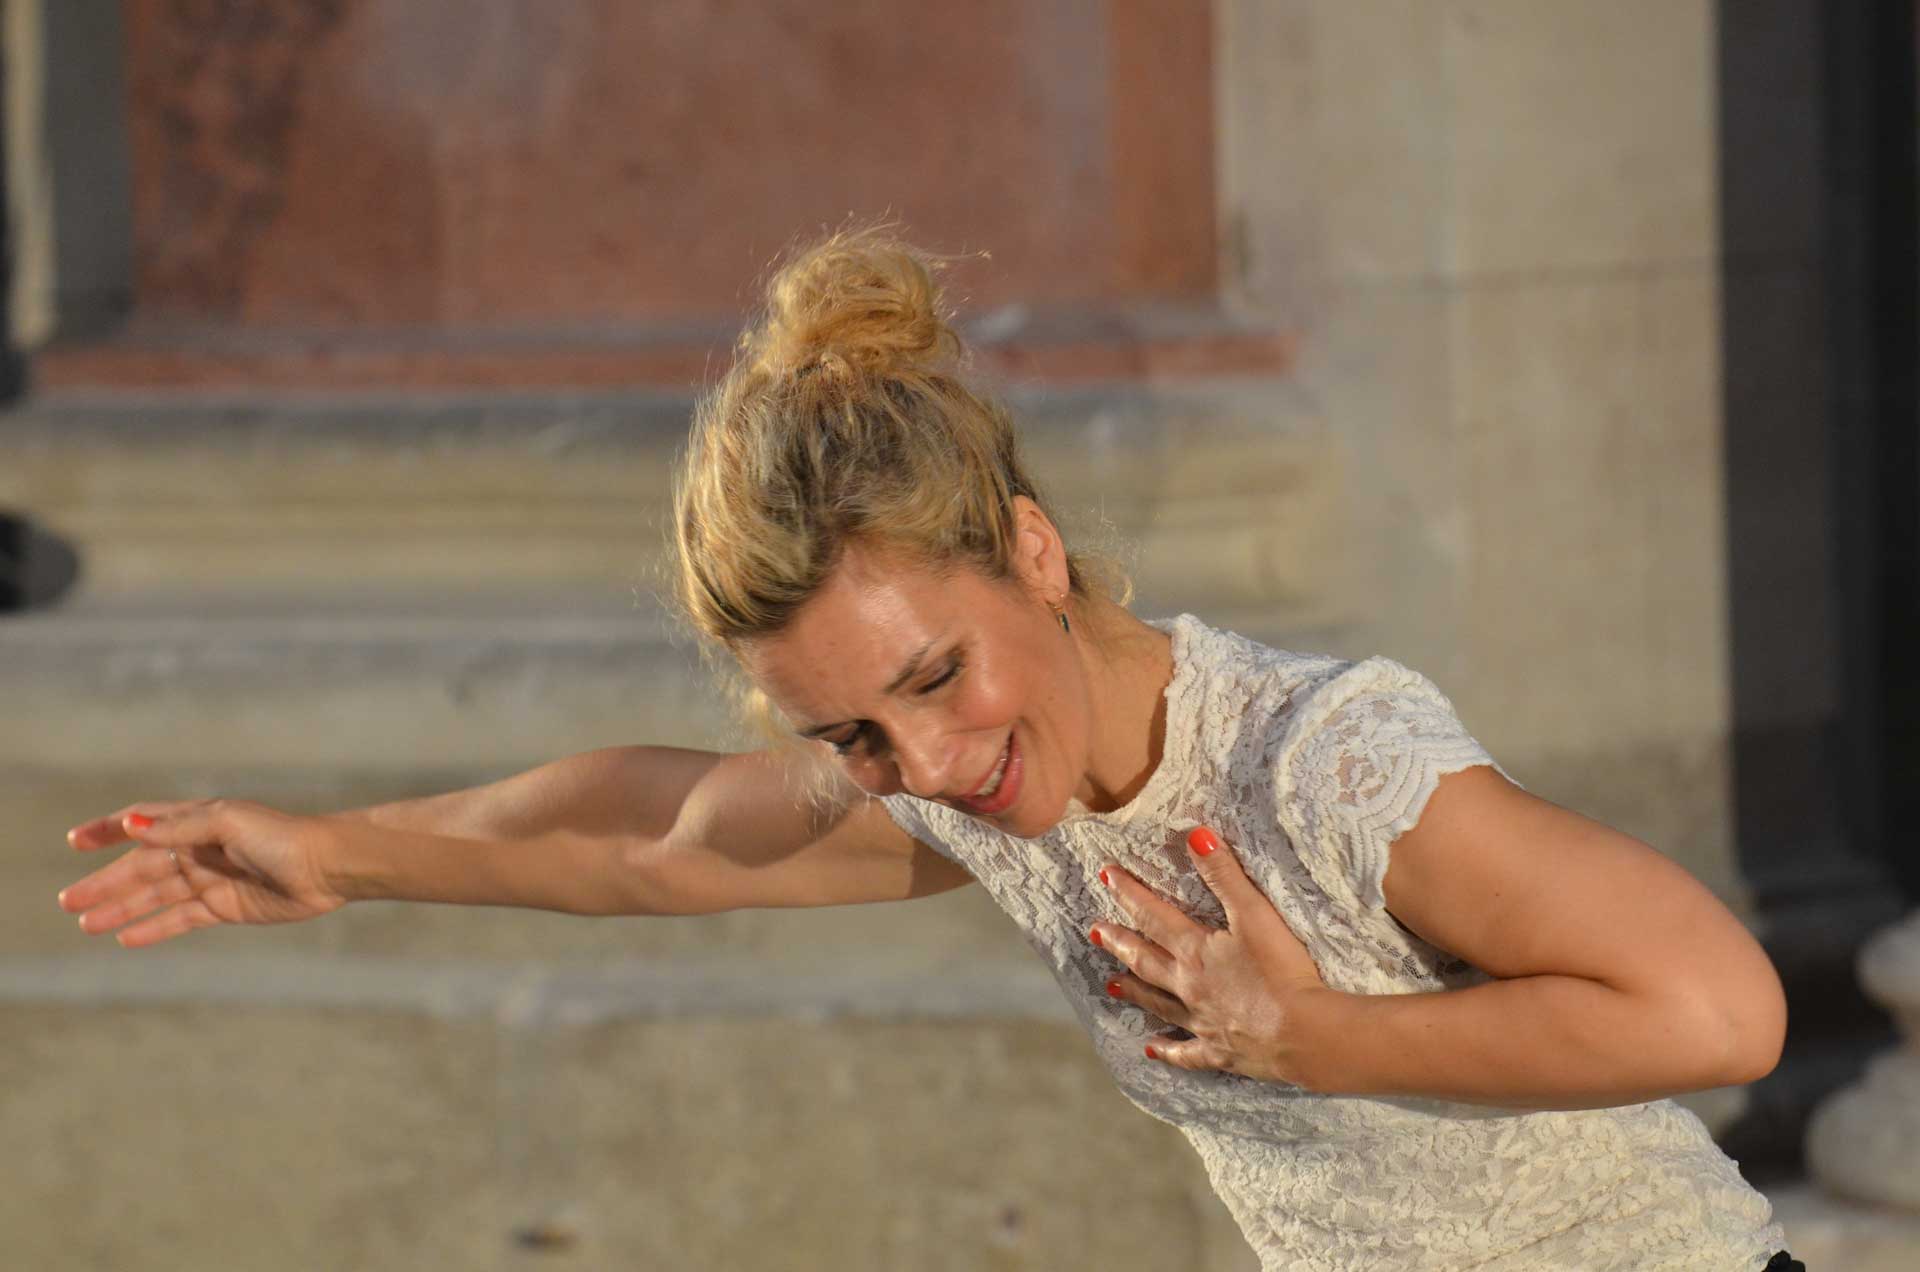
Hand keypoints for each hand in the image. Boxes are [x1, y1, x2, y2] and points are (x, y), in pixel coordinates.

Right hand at [58, 799, 346, 946]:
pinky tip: (126, 937)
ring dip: (121, 908)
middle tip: (68, 901)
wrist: (328, 868)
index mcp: (199, 821)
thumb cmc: (282, 837)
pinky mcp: (226, 907)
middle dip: (106, 883)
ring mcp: (212, 879)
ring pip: (155, 895)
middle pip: (142, 867)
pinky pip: (180, 919)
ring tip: (85, 924)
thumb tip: (129, 824)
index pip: (144, 822)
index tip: (76, 842)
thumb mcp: (228, 823)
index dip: (110, 830)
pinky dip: (153, 928)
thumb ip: (178, 828)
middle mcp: (201, 849)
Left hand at [1091, 826, 1329, 1083]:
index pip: (1154, 915)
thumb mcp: (1254, 914)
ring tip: (1111, 985)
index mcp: (1195, 951)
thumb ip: (1225, 875)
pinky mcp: (1220, 1052)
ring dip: (1135, 992)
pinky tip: (1151, 1050)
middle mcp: (1189, 987)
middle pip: (1147, 960)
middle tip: (1094, 932)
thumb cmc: (1282, 971)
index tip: (1105, 877)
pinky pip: (1186, 1053)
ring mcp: (1201, 1022)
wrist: (1303, 1032)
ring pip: (1159, 1003)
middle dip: (1120, 942)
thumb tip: (1195, 834)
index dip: (1130, 893)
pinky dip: (1167, 1051)